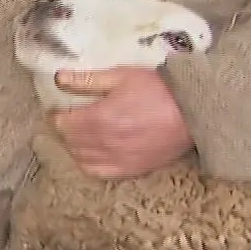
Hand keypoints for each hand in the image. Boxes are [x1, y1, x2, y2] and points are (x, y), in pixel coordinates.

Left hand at [50, 67, 192, 179]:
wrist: (192, 111)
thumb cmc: (158, 89)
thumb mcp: (122, 76)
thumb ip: (88, 79)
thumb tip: (59, 78)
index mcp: (100, 118)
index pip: (62, 124)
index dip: (58, 116)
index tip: (61, 109)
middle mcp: (105, 143)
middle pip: (70, 142)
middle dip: (66, 131)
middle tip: (70, 120)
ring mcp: (117, 159)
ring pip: (82, 159)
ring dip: (76, 148)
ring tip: (81, 136)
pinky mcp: (131, 169)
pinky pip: (99, 173)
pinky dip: (89, 164)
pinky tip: (92, 154)